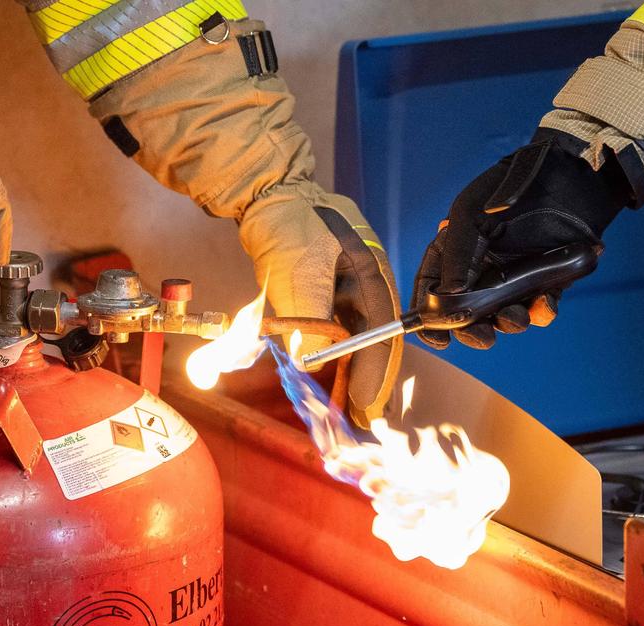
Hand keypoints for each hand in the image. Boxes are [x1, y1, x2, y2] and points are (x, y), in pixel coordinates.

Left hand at [85, 17, 401, 424]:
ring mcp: (340, 287)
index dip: (373, 377)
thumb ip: (307, 314)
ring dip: (337, 374)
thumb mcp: (299, 266)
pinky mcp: (317, 290)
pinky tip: (308, 376)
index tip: (362, 410)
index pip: (381, 338)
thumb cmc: (287, 217)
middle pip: (366, 345)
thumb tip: (311, 361)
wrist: (261, 187)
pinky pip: (321, 331)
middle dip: (358, 384)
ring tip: (332, 409)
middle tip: (347, 420)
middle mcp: (363, 285)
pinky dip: (315, 355)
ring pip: (344, 342)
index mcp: (373, 276)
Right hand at [412, 129, 630, 349]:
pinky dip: (542, 312)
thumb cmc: (511, 186)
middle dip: (473, 329)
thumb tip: (452, 294)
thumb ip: (457, 255)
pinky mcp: (548, 279)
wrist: (569, 173)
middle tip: (483, 336)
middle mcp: (482, 267)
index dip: (430, 316)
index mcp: (455, 251)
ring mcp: (514, 276)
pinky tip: (545, 304)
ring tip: (516, 317)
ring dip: (508, 323)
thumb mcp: (470, 215)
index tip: (439, 339)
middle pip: (468, 311)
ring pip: (504, 315)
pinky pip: (541, 307)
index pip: (433, 288)